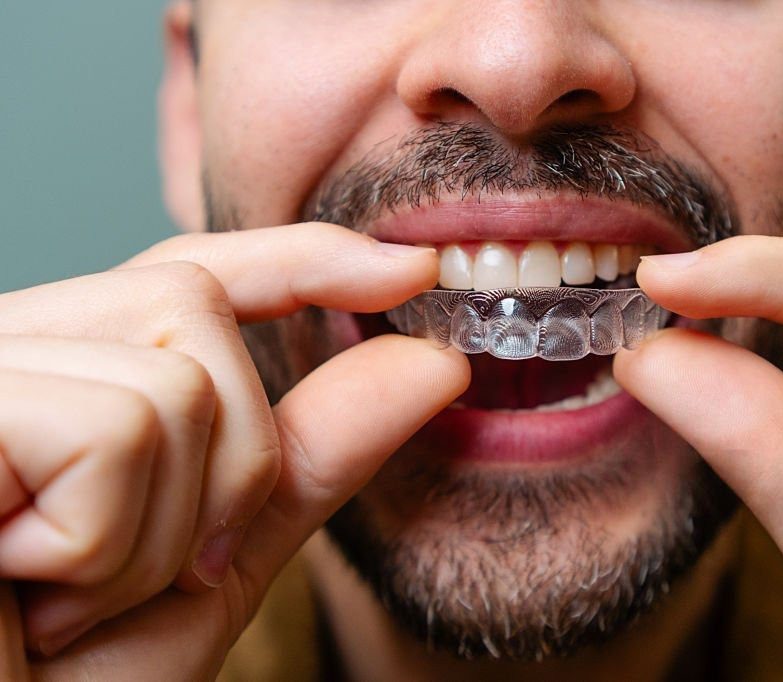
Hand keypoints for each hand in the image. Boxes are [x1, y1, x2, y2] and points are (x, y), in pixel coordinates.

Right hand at [0, 224, 469, 678]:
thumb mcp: (215, 562)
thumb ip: (308, 454)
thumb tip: (429, 362)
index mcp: (63, 376)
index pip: (185, 275)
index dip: (298, 258)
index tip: (413, 268)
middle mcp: (8, 353)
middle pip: (188, 303)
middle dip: (230, 465)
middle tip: (157, 575)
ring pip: (170, 384)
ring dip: (157, 536)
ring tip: (62, 604)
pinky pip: (112, 430)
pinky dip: (101, 548)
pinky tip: (25, 600)